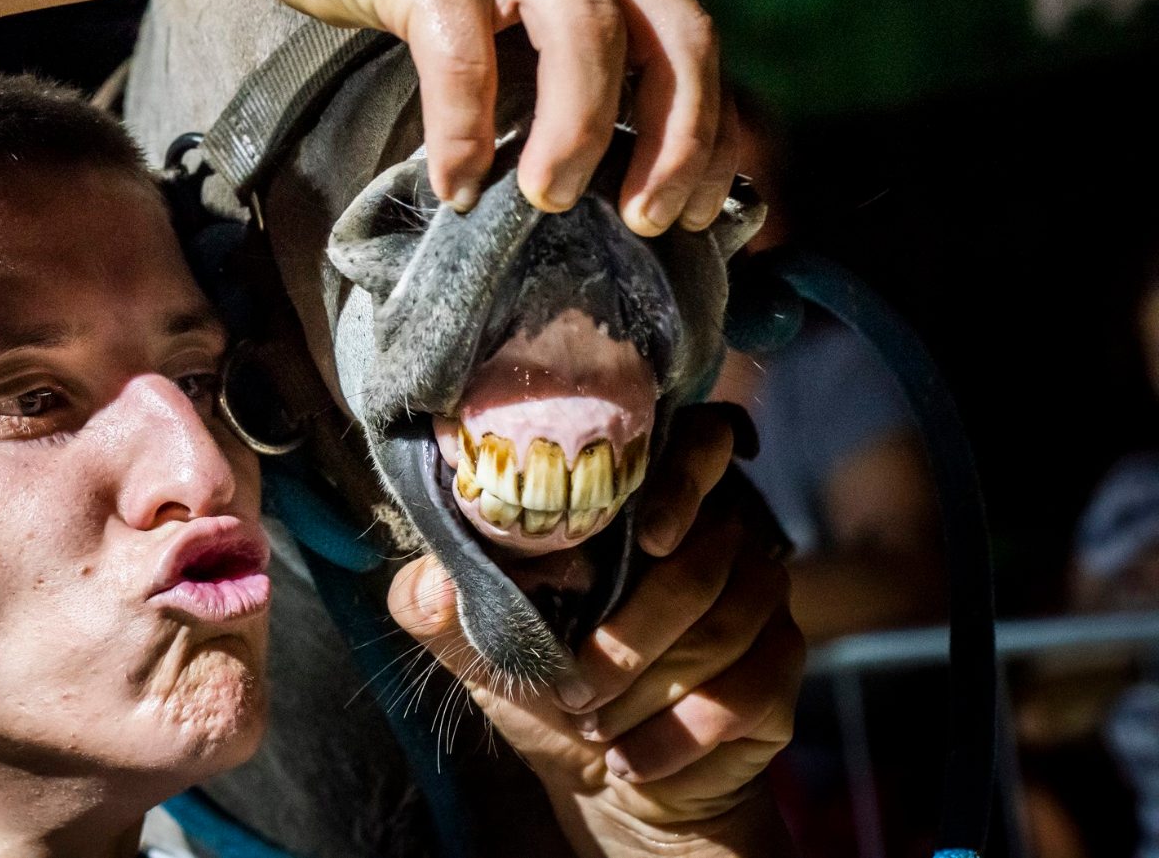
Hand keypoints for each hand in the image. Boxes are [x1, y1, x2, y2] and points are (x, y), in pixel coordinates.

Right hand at [258, 0, 734, 235]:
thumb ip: (565, 38)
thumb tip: (616, 159)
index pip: (692, 35)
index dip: (708, 131)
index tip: (692, 211)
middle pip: (668, 33)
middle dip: (674, 140)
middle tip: (645, 220)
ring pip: (585, 33)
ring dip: (578, 135)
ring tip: (548, 201)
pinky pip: (464, 56)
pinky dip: (465, 132)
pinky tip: (456, 182)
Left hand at [387, 407, 801, 853]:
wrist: (608, 768)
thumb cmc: (547, 683)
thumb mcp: (480, 647)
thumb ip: (442, 606)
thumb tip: (429, 582)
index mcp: (643, 502)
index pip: (697, 442)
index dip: (681, 479)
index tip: (644, 537)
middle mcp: (716, 535)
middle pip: (699, 559)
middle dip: (628, 633)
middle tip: (575, 682)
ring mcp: (759, 599)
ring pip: (722, 628)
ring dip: (645, 689)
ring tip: (592, 721)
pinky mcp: (781, 667)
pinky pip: (745, 692)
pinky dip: (676, 734)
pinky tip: (629, 758)